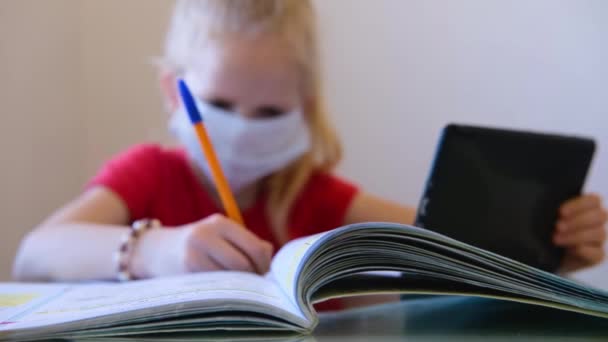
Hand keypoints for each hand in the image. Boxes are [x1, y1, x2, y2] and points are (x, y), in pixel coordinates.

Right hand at [132, 214, 273, 277]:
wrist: (155, 250)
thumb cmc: (198, 244)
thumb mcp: (220, 235)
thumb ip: (246, 242)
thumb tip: (269, 254)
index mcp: (220, 223)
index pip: (254, 247)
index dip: (264, 264)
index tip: (263, 272)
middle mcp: (206, 234)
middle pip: (244, 264)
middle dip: (252, 276)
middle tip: (251, 282)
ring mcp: (194, 253)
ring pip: (230, 276)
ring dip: (238, 284)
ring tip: (236, 284)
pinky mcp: (185, 270)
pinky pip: (215, 285)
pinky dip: (223, 289)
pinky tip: (220, 286)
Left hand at [554, 194, 607, 272]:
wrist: (551, 253)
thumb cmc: (553, 230)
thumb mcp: (553, 218)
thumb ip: (558, 212)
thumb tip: (553, 210)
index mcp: (589, 208)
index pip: (594, 200)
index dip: (579, 205)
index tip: (561, 212)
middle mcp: (598, 222)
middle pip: (599, 216)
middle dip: (577, 221)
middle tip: (558, 226)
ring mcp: (599, 239)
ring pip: (599, 233)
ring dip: (576, 236)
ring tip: (556, 239)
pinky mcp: (597, 255)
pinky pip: (598, 252)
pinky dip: (584, 250)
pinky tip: (570, 249)